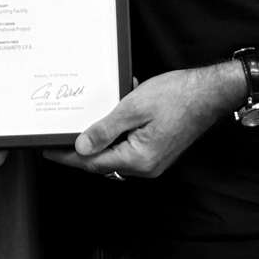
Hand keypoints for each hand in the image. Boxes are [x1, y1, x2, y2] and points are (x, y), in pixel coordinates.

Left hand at [51, 65, 241, 180]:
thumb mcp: (134, 107)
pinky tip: (114, 115)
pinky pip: (129, 146)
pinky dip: (117, 133)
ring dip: (99, 140)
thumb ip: (105, 129)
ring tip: (82, 124)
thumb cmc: (178, 96)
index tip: (47, 150)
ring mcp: (153, 160)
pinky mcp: (158, 150)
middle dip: (80, 150)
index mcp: (138, 159)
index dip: (67, 156)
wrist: (211, 92)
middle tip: (58, 137)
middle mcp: (146, 166)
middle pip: (102, 162)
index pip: (93, 162)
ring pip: (115, 154)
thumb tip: (81, 147)